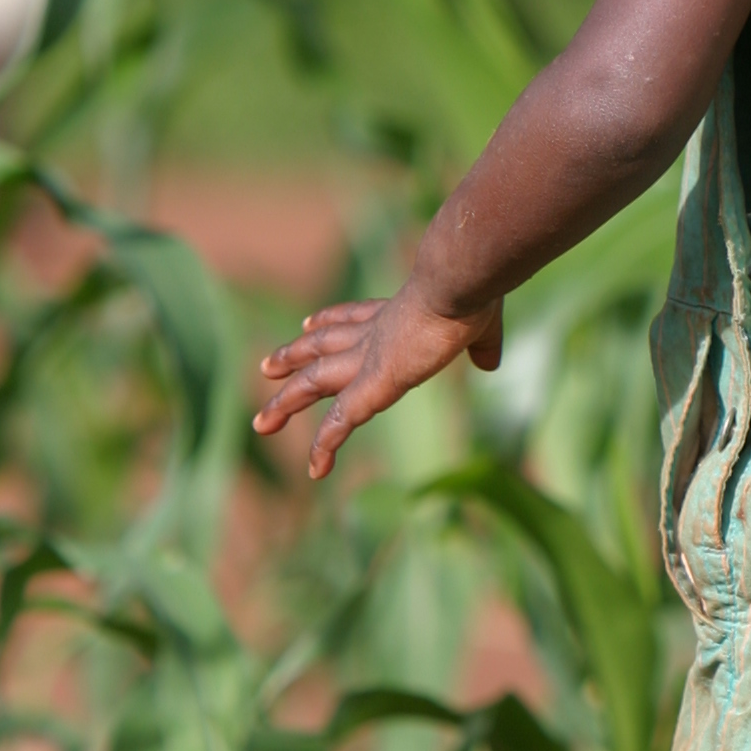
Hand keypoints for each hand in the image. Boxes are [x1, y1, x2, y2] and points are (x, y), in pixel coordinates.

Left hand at [254, 285, 503, 479]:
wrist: (455, 282)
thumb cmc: (472, 293)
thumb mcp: (483, 321)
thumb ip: (483, 344)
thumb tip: (490, 363)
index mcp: (395, 312)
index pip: (353, 318)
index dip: (329, 321)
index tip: (308, 323)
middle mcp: (372, 333)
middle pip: (321, 347)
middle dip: (293, 357)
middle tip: (266, 367)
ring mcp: (367, 359)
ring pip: (313, 383)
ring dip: (286, 403)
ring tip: (261, 423)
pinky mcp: (373, 385)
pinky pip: (341, 422)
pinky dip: (326, 445)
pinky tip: (316, 469)